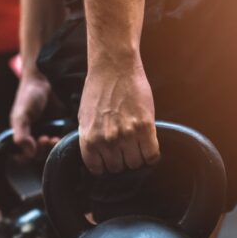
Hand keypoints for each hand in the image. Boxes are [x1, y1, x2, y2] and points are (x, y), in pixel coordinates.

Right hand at [10, 72, 53, 158]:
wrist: (45, 80)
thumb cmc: (28, 97)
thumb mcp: (21, 116)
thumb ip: (21, 135)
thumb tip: (30, 153)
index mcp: (21, 134)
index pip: (23, 155)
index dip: (28, 155)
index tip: (35, 145)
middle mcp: (33, 136)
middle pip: (38, 155)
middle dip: (42, 150)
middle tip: (46, 139)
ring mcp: (46, 132)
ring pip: (50, 150)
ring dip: (52, 148)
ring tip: (55, 138)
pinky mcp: (59, 128)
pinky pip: (61, 141)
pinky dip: (61, 142)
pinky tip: (62, 136)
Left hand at [78, 57, 158, 174]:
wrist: (114, 67)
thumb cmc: (97, 90)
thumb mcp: (84, 118)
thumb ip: (90, 140)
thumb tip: (98, 159)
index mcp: (89, 140)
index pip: (98, 170)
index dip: (105, 166)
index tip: (110, 160)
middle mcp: (107, 141)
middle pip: (118, 168)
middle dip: (121, 160)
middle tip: (124, 148)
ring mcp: (127, 135)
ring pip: (135, 164)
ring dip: (136, 157)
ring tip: (136, 144)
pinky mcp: (145, 127)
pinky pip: (152, 155)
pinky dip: (151, 155)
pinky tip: (148, 145)